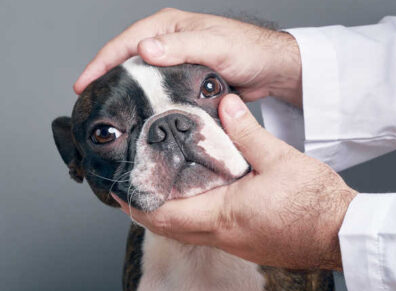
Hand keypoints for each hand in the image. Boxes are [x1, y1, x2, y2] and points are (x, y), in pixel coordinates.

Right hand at [74, 8, 301, 106]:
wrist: (272, 69)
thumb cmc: (248, 50)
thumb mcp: (214, 45)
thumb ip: (181, 47)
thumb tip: (144, 49)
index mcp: (168, 26)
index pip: (125, 43)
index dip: (101, 63)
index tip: (83, 85)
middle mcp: (169, 43)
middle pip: (129, 62)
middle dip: (108, 81)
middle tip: (92, 106)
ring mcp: (177, 63)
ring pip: (144, 80)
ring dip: (128, 95)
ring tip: (111, 116)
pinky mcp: (187, 82)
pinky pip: (161, 93)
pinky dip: (150, 104)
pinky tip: (142, 119)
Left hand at [112, 94, 356, 270]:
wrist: (343, 234)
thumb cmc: (317, 203)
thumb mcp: (280, 158)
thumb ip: (247, 132)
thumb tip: (226, 105)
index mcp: (224, 216)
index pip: (165, 215)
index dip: (137, 204)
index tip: (120, 190)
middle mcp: (225, 237)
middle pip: (171, 230)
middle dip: (148, 211)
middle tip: (135, 188)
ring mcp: (238, 246)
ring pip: (190, 235)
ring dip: (172, 216)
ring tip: (164, 189)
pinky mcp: (251, 247)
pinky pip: (211, 236)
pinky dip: (195, 220)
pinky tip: (205, 200)